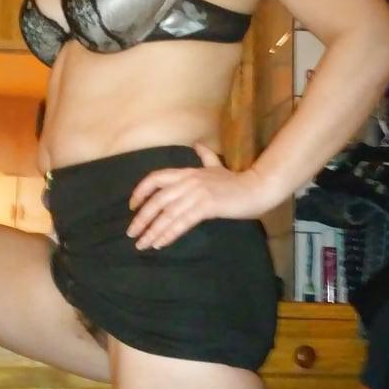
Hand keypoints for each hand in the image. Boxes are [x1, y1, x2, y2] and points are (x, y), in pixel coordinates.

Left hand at [126, 142, 276, 249]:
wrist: (256, 188)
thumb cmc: (236, 181)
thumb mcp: (217, 166)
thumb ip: (206, 157)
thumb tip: (199, 145)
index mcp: (187, 171)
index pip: (155, 178)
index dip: (140, 191)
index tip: (132, 206)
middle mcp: (188, 181)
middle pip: (157, 200)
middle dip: (142, 218)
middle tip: (132, 233)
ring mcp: (197, 193)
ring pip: (168, 214)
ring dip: (153, 231)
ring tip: (142, 244)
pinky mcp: (206, 206)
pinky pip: (182, 222)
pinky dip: (169, 234)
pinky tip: (160, 243)